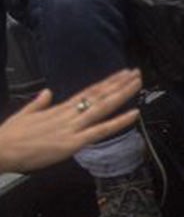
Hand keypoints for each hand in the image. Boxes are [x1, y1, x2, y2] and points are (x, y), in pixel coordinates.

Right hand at [0, 69, 143, 172]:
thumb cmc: (9, 137)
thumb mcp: (24, 115)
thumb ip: (38, 103)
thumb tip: (47, 92)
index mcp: (58, 109)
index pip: (87, 92)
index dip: (106, 83)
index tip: (121, 74)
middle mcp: (69, 115)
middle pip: (98, 95)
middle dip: (119, 84)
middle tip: (136, 73)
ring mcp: (72, 128)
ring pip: (102, 107)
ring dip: (122, 94)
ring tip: (138, 83)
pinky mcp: (73, 143)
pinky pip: (101, 130)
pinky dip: (119, 122)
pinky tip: (135, 114)